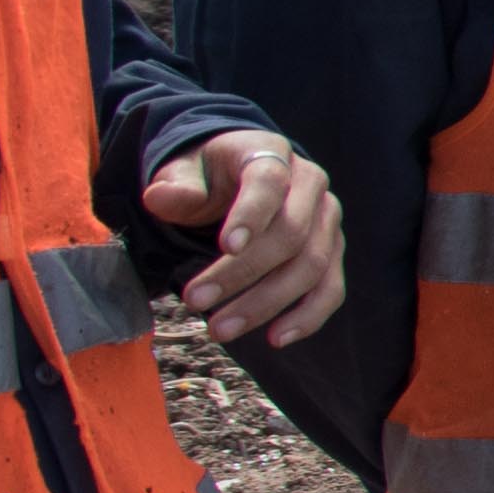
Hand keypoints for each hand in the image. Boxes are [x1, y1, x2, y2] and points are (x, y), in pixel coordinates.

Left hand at [146, 129, 341, 348]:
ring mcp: (327, 221)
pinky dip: (308, 317)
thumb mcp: (185, 171)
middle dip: (243, 273)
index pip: (269, 182)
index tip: (225, 246)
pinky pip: (331, 288)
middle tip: (194, 301)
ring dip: (267, 303)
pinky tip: (275, 338)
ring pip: (312, 266)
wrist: (243, 176)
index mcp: (272, 154)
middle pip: (291, 234)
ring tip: (220, 329)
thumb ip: (176, 186)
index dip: (251, 214)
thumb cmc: (209, 176)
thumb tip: (161, 199)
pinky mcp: (332, 253)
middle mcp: (311, 186)